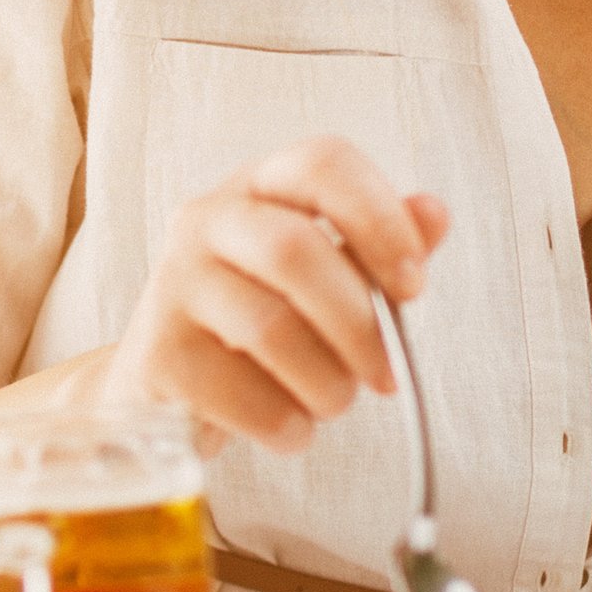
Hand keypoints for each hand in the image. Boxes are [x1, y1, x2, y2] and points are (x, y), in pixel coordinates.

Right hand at [100, 138, 448, 451]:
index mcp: (260, 187)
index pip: (322, 164)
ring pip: (270, 328)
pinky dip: (285, 423)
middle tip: (385, 374)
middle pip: (295, 250)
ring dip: (326, 383)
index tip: (415, 284)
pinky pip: (241, 394)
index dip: (380, 219)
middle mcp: (206, 220)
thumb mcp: (327, 277)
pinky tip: (290, 427)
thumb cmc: (262, 322)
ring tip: (333, 402)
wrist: (167, 387)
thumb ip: (379, 249)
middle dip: (358, 324)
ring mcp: (172, 284)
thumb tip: (433, 214)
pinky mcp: (158, 354)